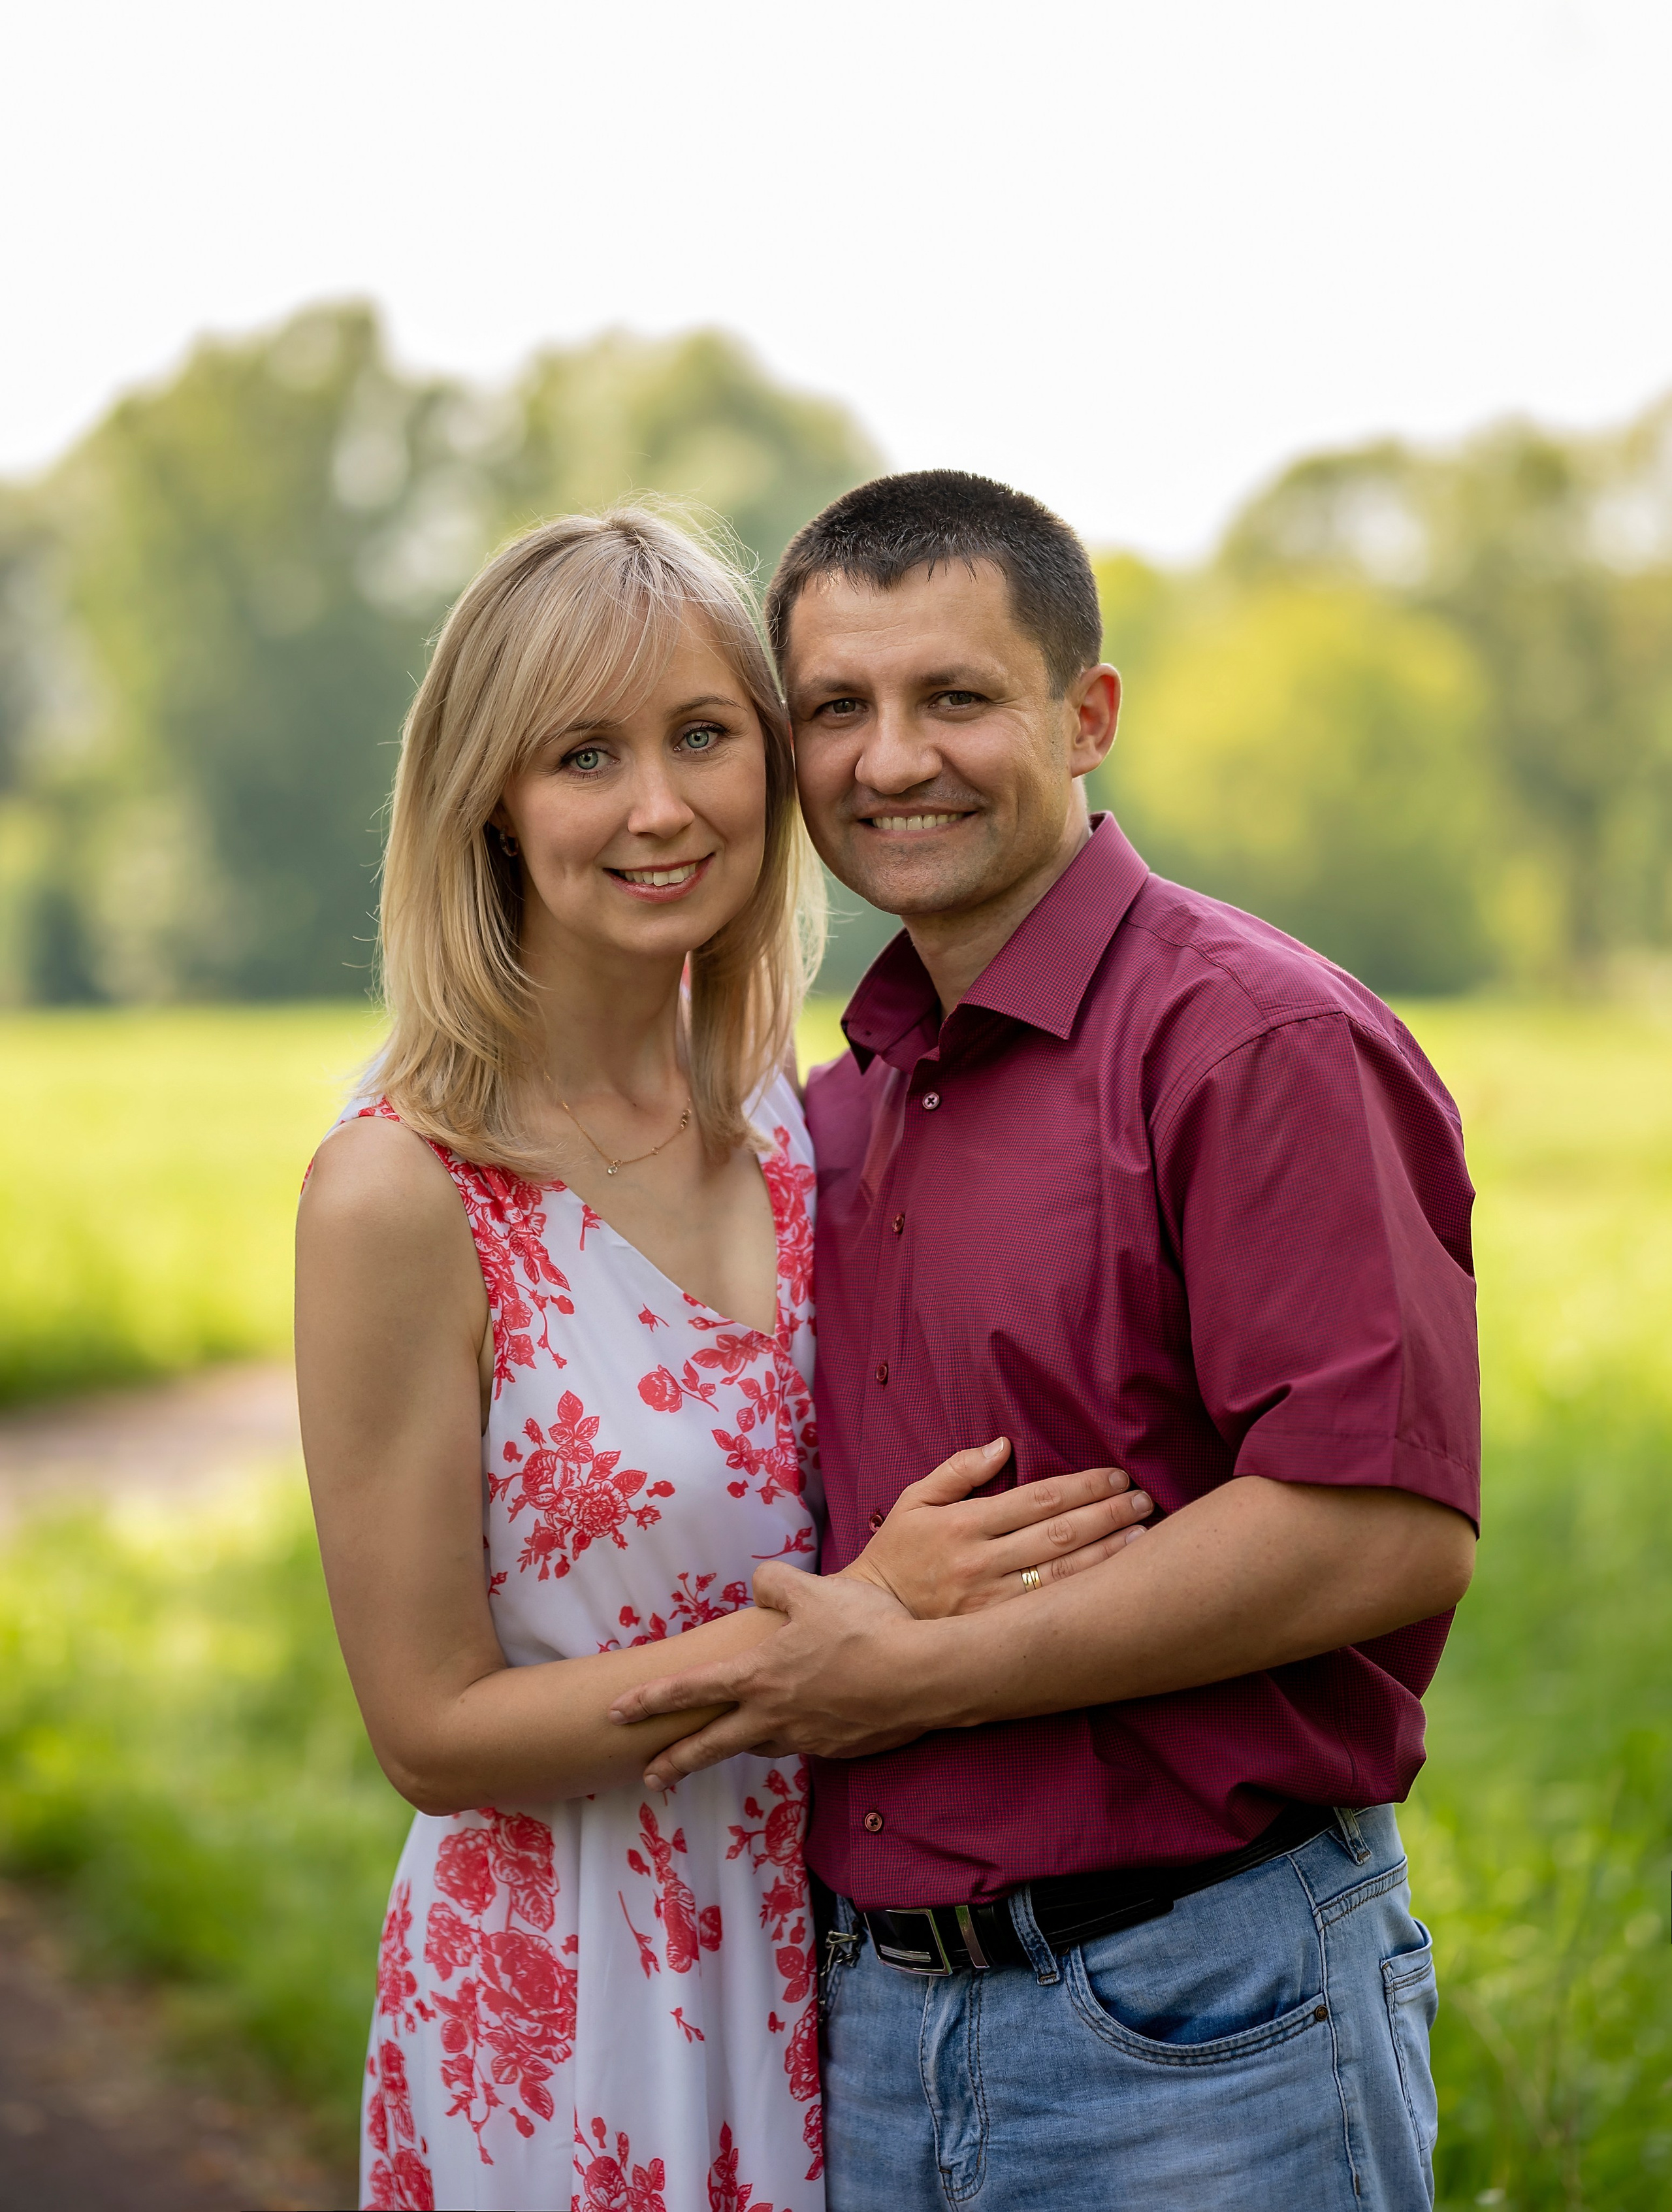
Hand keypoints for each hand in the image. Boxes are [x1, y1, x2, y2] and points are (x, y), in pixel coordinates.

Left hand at [608, 1563, 926, 1789]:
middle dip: (674, 1762)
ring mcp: (805, 1738)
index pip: (689, 1690)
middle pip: (709, 1746)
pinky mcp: (837, 1749)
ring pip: (759, 1744)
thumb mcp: (814, 1589)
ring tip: (733, 1737)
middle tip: (649, 1776)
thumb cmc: (864, 1628)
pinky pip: (803, 1743)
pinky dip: (793, 1735)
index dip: (648, 1700)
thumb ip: (775, 1583)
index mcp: (756, 1676)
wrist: (919, 1677)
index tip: (615, 1713)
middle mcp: (771, 1715)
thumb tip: (757, 1585)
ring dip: (740, 1744)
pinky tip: (806, 1721)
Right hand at [842, 1438, 1150, 1615]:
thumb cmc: (898, 1552)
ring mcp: (992, 1600)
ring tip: (1144, 1535)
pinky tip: (1116, 1581)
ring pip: (1064, 1573)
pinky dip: (1087, 1591)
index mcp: (964, 1523)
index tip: (1116, 1475)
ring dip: (1109, 1551)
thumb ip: (958, 1470)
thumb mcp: (914, 1500)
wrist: (875, 1618)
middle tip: (1144, 1500)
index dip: (1083, 1485)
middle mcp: (982, 1561)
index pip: (1039, 1498)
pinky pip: (1050, 1608)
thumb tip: (1003, 1445)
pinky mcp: (997, 1630)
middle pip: (1060, 1533)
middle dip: (1108, 1513)